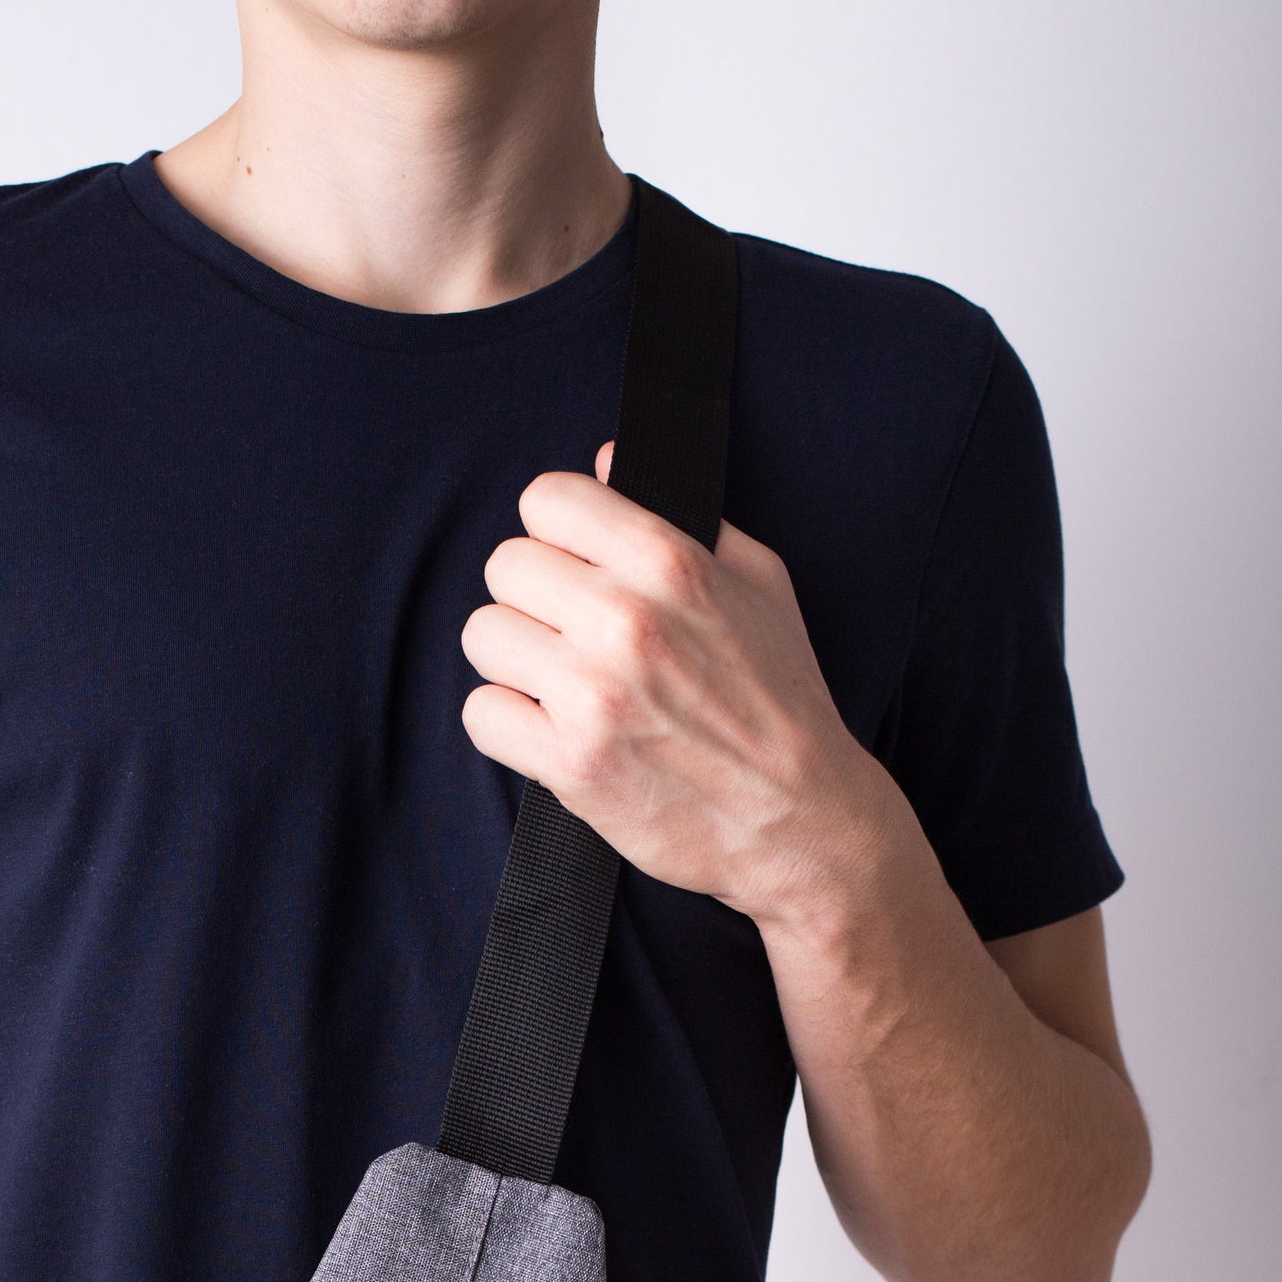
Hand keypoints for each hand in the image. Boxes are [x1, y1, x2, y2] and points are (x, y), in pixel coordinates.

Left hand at [459, 452, 900, 932]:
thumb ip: (681, 518)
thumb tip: (606, 463)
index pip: (548, 500)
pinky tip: (547, 729)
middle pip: (505, 567)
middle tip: (565, 632)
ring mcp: (594, 696)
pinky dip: (506, 724)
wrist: (800, 819)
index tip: (570, 561)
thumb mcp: (759, 582)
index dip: (553, 530)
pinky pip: (482, 715)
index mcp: (671, 563)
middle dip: (531, 598)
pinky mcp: (571, 765)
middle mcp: (626, 622)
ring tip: (556, 682)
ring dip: (513, 659)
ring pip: (484, 637)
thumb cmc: (782, 700)